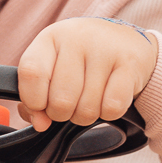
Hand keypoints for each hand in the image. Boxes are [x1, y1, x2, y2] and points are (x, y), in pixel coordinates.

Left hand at [18, 18, 157, 130]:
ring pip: (87, 109)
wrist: (126, 40)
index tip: (41, 106)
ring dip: (86, 115)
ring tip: (90, 99)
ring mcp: (105, 49)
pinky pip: (112, 107)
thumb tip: (40, 124)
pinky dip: (109, 113)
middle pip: (60, 100)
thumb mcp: (51, 69)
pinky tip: (109, 98)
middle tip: (71, 103)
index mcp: (50, 38)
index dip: (33, 100)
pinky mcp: (130, 63)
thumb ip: (34, 99)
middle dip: (63, 114)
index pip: (31, 73)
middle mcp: (76, 38)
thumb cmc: (80, 60)